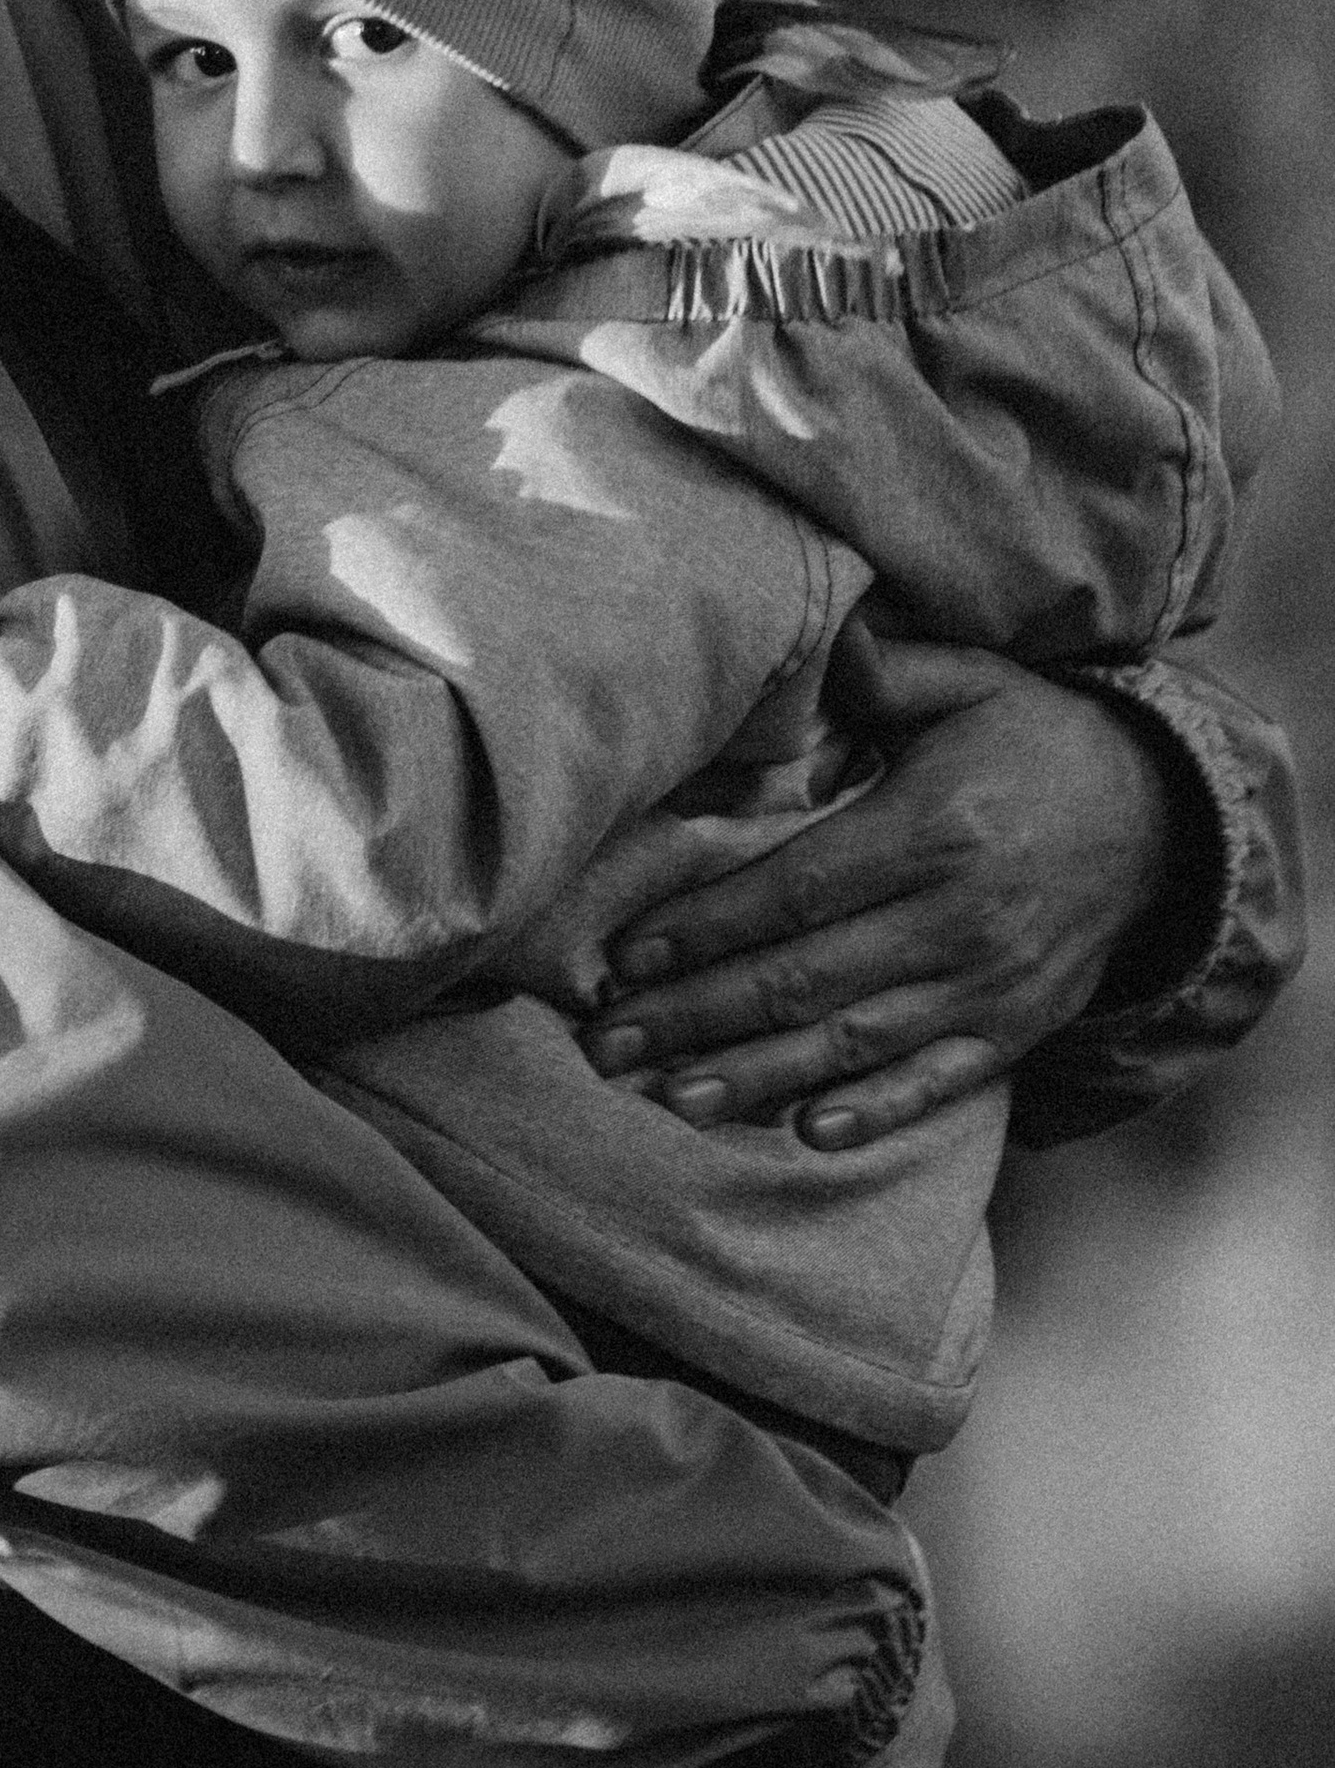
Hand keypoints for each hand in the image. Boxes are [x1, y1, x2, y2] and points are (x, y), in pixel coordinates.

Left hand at [580, 631, 1181, 1150]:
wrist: (1162, 816)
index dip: (705, 931)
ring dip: (756, 1076)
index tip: (626, 958)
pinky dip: (873, 1113)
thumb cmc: (1036, 738)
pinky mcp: (1017, 1028)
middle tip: (606, 1044)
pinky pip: (938, 1084)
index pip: (792, 893)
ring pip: (855, 1045)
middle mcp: (958, 919)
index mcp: (931, 830)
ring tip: (671, 1096)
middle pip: (803, 980)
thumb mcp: (970, 682)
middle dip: (697, 1017)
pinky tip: (805, 1131)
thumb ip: (885, 669)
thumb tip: (816, 635)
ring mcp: (991, 985)